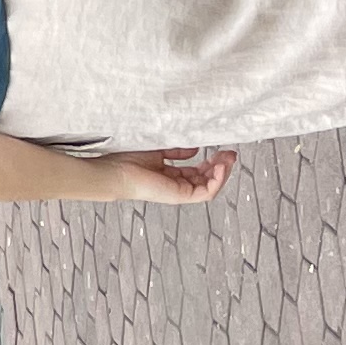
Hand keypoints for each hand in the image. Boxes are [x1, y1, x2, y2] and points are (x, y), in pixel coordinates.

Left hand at [103, 147, 234, 203]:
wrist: (115, 170)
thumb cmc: (127, 160)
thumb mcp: (158, 148)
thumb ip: (176, 149)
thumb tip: (195, 148)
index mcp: (169, 174)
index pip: (197, 171)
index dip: (211, 161)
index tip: (222, 150)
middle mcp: (175, 184)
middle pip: (206, 178)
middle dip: (221, 165)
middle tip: (230, 153)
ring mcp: (179, 191)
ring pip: (209, 186)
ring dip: (222, 172)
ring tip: (228, 158)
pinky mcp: (180, 196)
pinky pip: (205, 193)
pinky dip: (216, 181)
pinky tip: (221, 167)